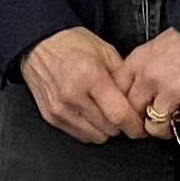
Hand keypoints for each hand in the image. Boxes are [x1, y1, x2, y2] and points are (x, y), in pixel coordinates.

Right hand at [19, 27, 147, 142]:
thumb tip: (138, 103)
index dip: (134, 125)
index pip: (118, 114)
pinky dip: (89, 129)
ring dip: (105, 129)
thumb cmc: (72, 44)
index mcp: (90, 77)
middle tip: (122, 113)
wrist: (38, 44)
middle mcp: (73, 96)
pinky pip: (80, 135)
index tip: (141, 127)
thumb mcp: (105, 52)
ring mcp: (60, 109)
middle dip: (121, 125)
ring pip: (95, 136)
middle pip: (109, 129)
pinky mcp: (51, 117)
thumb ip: (123, 78)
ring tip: (104, 112)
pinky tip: (90, 114)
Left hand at [117, 28, 179, 136]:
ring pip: (157, 126)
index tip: (129, 111)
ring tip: (172, 123)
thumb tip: (136, 88)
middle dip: (141, 121)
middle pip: (134, 112)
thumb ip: (142, 67)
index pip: (117, 92)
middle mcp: (150, 77)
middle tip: (149, 124)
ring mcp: (171, 91)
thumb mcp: (155, 47)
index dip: (123, 105)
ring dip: (165, 129)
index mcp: (138, 62)